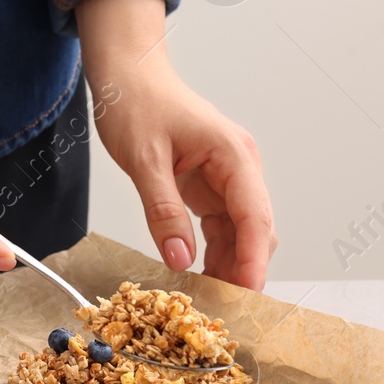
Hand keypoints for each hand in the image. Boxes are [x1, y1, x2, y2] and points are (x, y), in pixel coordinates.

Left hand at [78, 0, 276, 288]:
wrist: (127, 74)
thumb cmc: (135, 103)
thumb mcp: (143, 160)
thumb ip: (163, 210)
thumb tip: (180, 258)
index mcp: (233, 155)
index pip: (256, 218)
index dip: (255, 261)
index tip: (247, 295)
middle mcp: (239, 168)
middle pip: (255, 230)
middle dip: (244, 269)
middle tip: (224, 309)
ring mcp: (226, 178)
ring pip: (239, 233)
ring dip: (228, 265)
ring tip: (210, 302)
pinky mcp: (208, 186)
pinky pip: (218, 227)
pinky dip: (212, 252)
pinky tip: (199, 277)